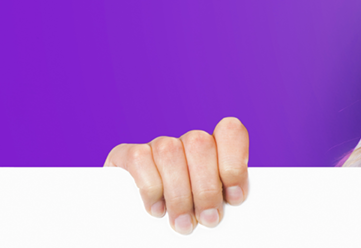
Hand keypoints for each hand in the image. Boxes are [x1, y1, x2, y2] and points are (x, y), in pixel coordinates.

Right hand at [104, 117, 249, 234]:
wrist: (136, 229)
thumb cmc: (186, 217)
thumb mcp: (210, 208)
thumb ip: (222, 200)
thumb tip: (231, 206)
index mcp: (214, 149)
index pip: (230, 130)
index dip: (234, 162)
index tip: (235, 196)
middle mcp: (186, 142)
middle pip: (200, 144)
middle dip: (206, 188)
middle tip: (208, 219)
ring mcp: (157, 146)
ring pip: (170, 151)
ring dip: (179, 194)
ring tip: (184, 223)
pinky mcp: (126, 155)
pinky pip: (139, 159)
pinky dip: (151, 188)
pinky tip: (157, 209)